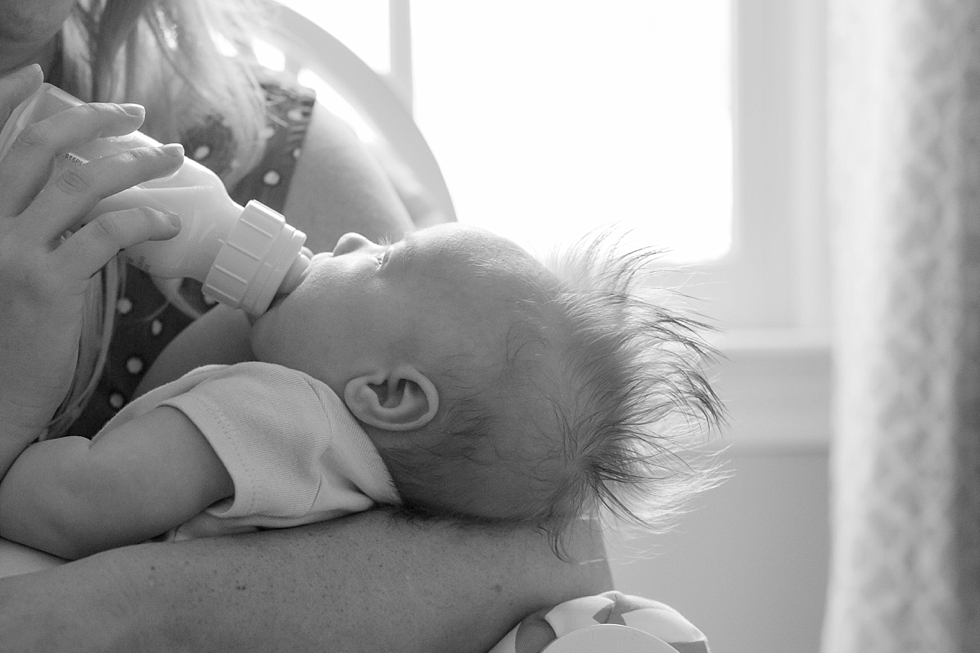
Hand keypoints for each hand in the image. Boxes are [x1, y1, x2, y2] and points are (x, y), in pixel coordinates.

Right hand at [0, 65, 184, 462]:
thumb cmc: (8, 335)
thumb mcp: (8, 268)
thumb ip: (32, 229)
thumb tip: (82, 198)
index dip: (6, 100)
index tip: (38, 76)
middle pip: (36, 147)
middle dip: (90, 121)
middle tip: (134, 113)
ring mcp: (12, 252)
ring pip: (80, 184)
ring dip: (134, 163)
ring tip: (171, 156)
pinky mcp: (47, 283)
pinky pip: (107, 233)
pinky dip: (144, 220)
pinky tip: (169, 224)